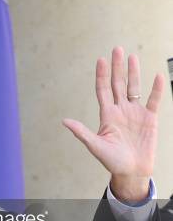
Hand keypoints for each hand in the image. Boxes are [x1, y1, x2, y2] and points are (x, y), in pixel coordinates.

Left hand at [63, 47, 163, 202]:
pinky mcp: (149, 119)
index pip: (103, 90)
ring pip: (134, 88)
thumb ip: (82, 132)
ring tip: (132, 56)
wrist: (131, 171)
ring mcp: (135, 113)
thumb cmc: (112, 161)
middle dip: (117, 67)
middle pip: (118, 84)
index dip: (102, 75)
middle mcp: (120, 110)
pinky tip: (156, 76)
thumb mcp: (95, 145)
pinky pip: (154, 100)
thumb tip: (65, 121)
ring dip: (133, 73)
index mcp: (107, 115)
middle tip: (116, 49)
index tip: (101, 60)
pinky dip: (156, 89)